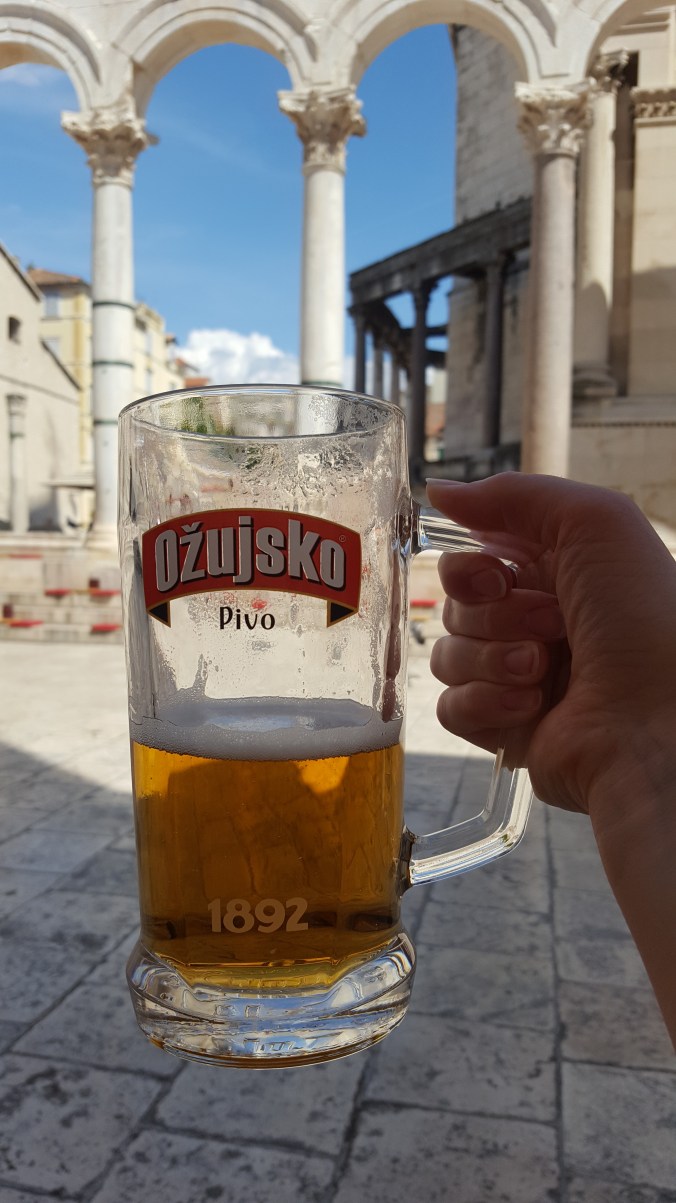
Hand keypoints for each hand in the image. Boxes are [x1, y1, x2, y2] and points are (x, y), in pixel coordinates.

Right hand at [427, 474, 675, 828]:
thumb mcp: (594, 522)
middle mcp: (533, 622)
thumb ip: (512, 494)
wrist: (657, 723)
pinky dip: (484, 701)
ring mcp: (516, 677)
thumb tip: (438, 491)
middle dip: (494, 615)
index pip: (472, 557)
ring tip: (544, 671)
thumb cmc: (642, 618)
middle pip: (455, 606)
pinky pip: (450, 706)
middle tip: (551, 627)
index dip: (471, 567)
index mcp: (554, 573)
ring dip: (492, 659)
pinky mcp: (504, 726)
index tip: (500, 577)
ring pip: (448, 655)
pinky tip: (531, 706)